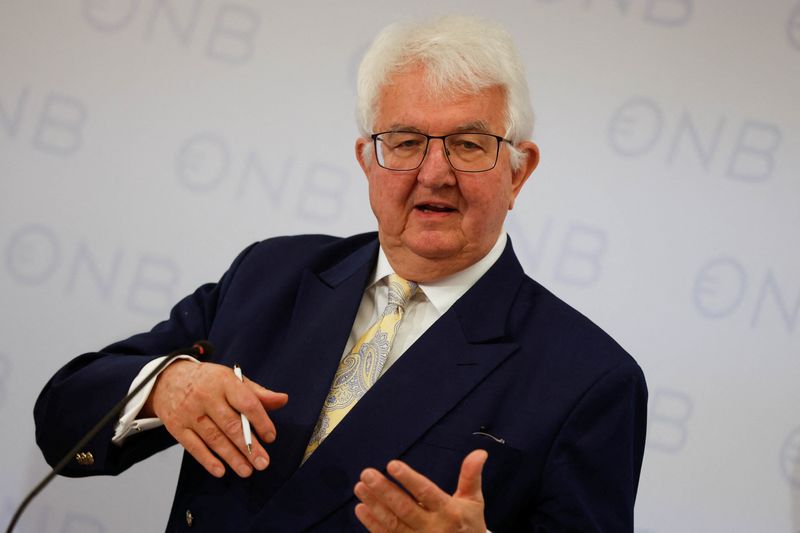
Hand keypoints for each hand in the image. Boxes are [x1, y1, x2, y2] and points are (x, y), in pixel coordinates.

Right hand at [143, 360, 287, 477]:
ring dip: (232, 457)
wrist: (168, 379)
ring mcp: (189, 412)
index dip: (261, 421)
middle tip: (263, 462)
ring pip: (214, 438)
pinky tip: (221, 470)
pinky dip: (207, 460)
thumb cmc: (208, 382)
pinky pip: (193, 447)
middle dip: (249, 446)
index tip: (271, 437)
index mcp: (224, 382)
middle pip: (231, 425)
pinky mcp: (176, 427)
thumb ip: (257, 393)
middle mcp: (206, 397)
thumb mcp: (232, 380)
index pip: (246, 402)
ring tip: (247, 470)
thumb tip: (282, 400)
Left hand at [354, 449, 487, 532]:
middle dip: (384, 491)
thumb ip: (471, 476)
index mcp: (449, 512)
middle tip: (367, 474)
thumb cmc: (469, 524)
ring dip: (374, 505)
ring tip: (360, 487)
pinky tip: (361, 509)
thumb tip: (479, 452)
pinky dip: (372, 524)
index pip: (426, 493)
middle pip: (404, 508)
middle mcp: (433, 528)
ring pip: (392, 523)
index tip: (392, 464)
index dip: (409, 479)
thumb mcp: (473, 501)